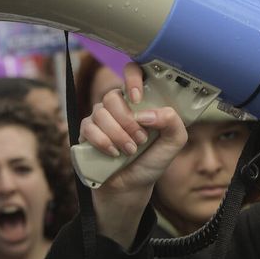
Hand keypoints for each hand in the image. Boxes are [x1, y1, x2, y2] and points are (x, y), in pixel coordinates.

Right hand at [81, 63, 188, 193]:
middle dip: (127, 121)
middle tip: (140, 139)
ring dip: (117, 135)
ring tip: (130, 151)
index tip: (137, 99)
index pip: (132, 71)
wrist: (131, 187)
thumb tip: (146, 114)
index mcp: (140, 100)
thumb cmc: (152, 161)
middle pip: (112, 96)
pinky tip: (113, 154)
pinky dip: (102, 142)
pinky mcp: (86, 132)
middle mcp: (118, 105)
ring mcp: (100, 118)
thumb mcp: (173, 142)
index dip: (132, 78)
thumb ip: (173, 123)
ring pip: (100, 113)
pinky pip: (88, 127)